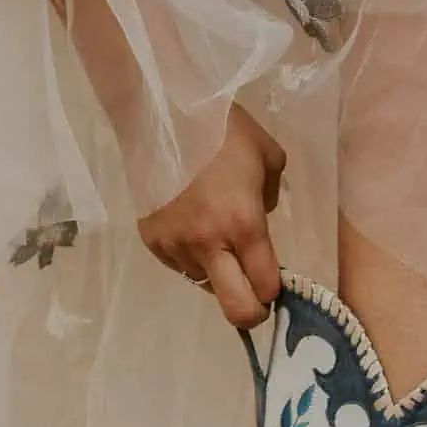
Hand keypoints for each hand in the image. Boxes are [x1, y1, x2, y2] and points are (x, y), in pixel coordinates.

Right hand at [138, 106, 285, 328]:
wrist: (157, 114)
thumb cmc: (220, 129)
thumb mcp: (267, 155)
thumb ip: (269, 197)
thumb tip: (259, 221)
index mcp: (244, 225)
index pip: (266, 286)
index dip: (275, 291)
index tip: (274, 281)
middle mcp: (210, 245)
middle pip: (237, 311)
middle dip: (252, 312)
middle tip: (254, 297)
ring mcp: (176, 247)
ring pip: (206, 285)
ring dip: (217, 272)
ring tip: (214, 236)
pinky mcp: (151, 242)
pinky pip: (180, 266)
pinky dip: (191, 256)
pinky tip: (191, 226)